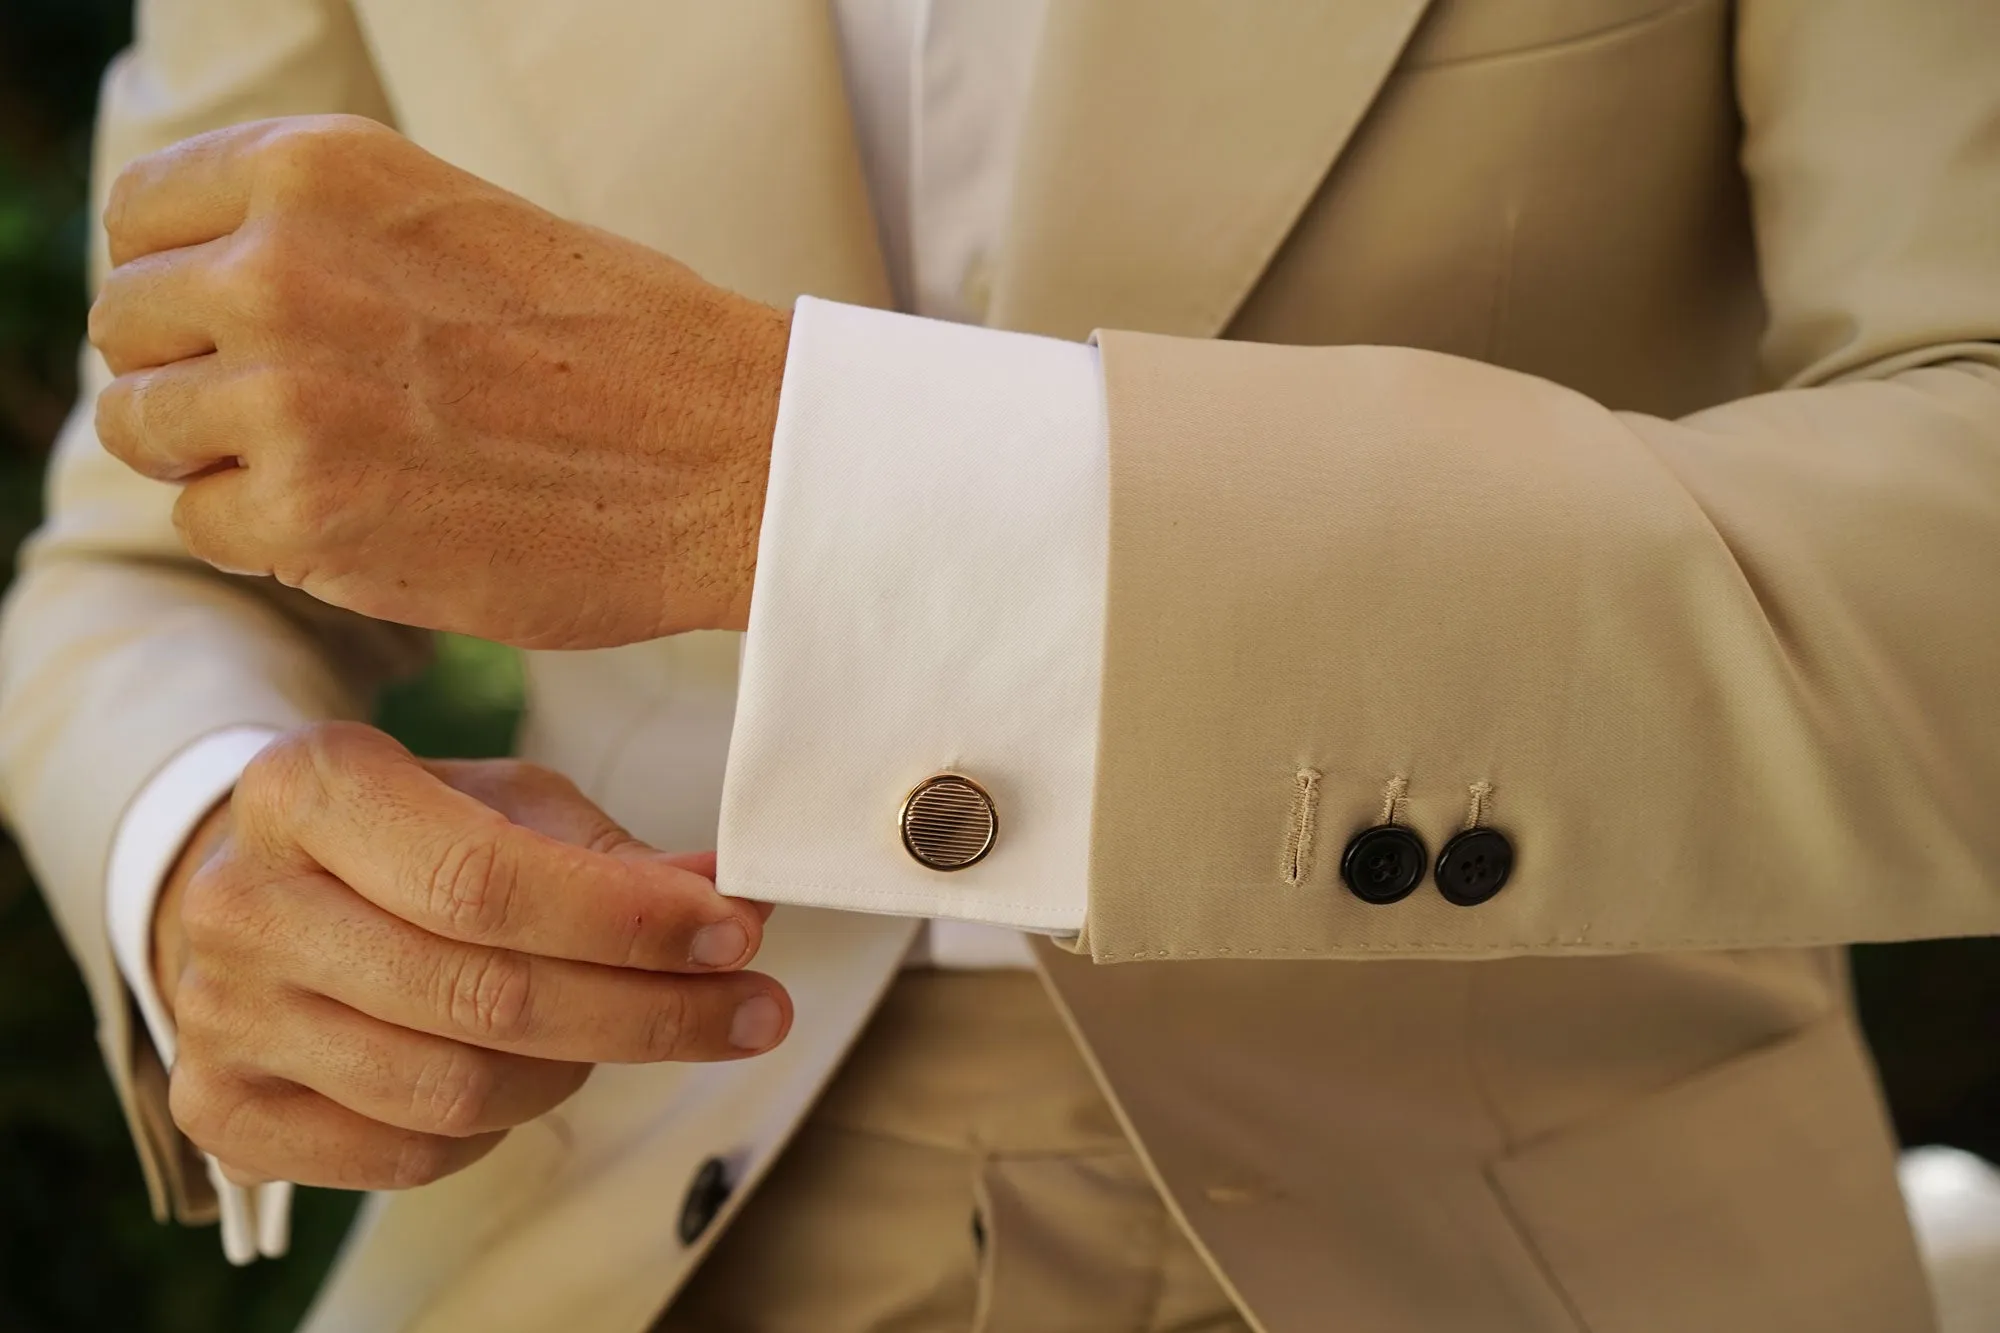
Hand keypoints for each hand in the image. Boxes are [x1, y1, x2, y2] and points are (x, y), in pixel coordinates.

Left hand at [89, 115, 788, 648]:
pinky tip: (370, 520)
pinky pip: (207, 527)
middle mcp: (277, 266)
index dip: (182, 282)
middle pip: (130, 330)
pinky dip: (272, 537)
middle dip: (196, 376)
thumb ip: (327, 244)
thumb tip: (217, 298)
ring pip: (149, 433)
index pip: (140, 216)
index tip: (239, 327)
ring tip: (341, 470)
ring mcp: (284, 396)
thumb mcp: (463, 225)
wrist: (735, 454)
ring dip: (225, 460)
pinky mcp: (308, 517)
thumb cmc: (631, 347)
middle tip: (301, 417)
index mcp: (319, 170)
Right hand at [151, 722, 786, 1190]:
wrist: (264, 887)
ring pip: (454, 1089)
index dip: (625, 921)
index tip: (735, 935)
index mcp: (310, 788)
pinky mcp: (223, 1109)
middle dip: (648, 1011)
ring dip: (580, 1068)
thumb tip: (736, 899)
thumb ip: (616, 856)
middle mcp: (244, 901)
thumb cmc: (408, 834)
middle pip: (482, 995)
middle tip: (753, 1009)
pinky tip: (537, 1071)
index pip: (484, 880)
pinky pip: (408, 1154)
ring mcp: (221, 1014)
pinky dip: (499, 1128)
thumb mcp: (504, 803)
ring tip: (631, 1027)